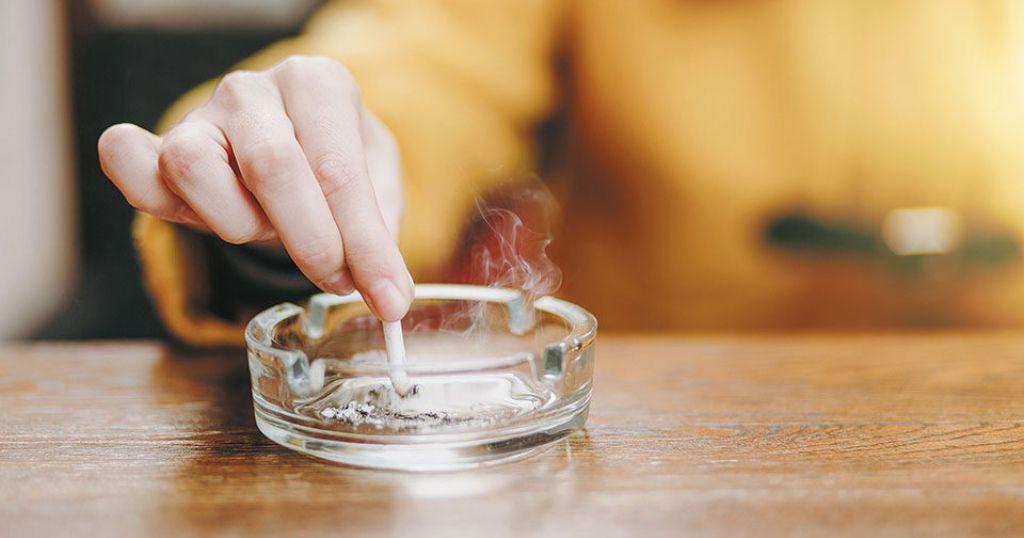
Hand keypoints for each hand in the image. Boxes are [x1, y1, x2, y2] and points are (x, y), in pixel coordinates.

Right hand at [98, 55, 411, 320]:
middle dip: (312, 243)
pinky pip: (126, 159)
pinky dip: (146, 191)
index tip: (390, 298)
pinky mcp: (159, 144)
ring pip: (193, 168)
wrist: (292, 137)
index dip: (365, 245)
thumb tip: (388, 293)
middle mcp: (254, 88)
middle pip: (271, 167)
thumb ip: (380, 230)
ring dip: (238, 224)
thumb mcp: (378, 183)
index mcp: (318, 83)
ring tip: (270, 231)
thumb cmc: (334, 162)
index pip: (339, 171)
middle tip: (339, 282)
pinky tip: (195, 214)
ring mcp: (201, 114)